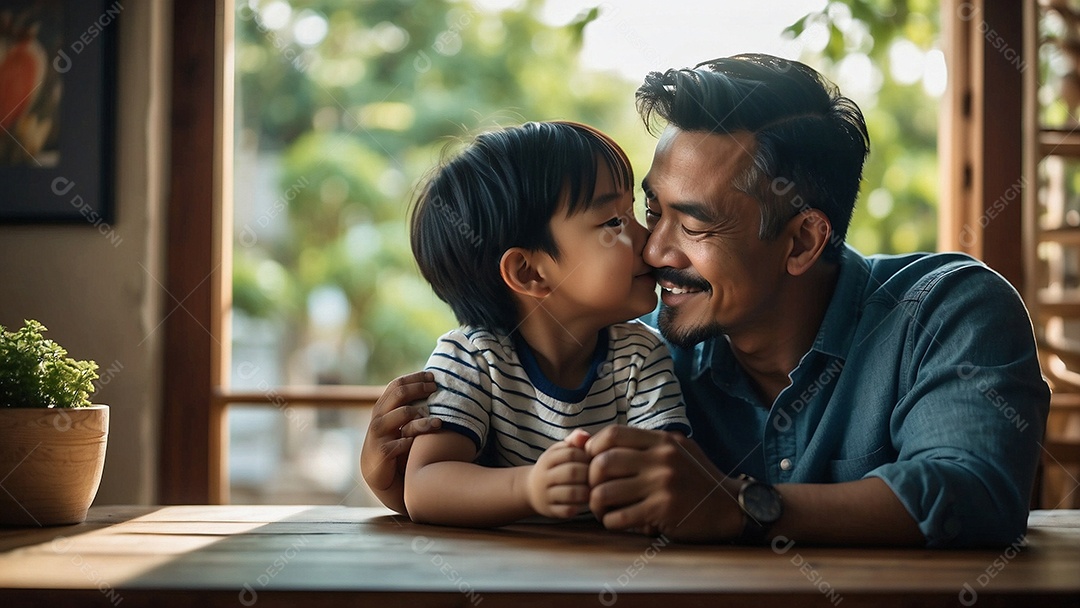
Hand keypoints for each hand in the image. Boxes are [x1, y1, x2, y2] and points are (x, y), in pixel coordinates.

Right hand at [360, 371, 440, 494]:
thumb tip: (430, 386)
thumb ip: (406, 406)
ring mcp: (379, 433)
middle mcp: (379, 417)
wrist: (377, 473)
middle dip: (420, 388)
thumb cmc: (393, 443)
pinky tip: (423, 444)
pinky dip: (416, 440)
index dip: (415, 378)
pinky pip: (405, 441)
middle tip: (436, 389)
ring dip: (424, 416)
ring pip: (405, 414)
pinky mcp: (384, 451)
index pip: (397, 384)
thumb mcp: (397, 423)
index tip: (433, 377)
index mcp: (382, 407)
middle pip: (400, 393)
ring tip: (439, 422)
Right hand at [524, 430, 591, 518]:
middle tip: (597, 477)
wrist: (531, 490)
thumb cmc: (555, 467)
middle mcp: (544, 477)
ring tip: (592, 490)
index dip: (586, 457)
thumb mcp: (560, 451)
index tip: (593, 461)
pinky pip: (566, 511)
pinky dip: (578, 508)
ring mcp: (546, 495)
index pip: (571, 453)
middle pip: (572, 472)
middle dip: (588, 475)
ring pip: (570, 493)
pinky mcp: (550, 511)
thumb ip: (574, 441)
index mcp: (548, 459)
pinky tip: (583, 503)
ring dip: (586, 492)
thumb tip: (586, 435)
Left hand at [585, 425, 742, 541]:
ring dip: (595, 504)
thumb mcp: (676, 450)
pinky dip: (609, 521)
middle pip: (603, 462)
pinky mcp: (664, 510)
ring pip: (605, 492)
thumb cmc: (697, 478)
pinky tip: (614, 521)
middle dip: (589, 479)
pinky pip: (619, 517)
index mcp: (662, 441)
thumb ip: (643, 445)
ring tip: (600, 509)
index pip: (613, 434)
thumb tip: (595, 441)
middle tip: (592, 489)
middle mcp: (661, 459)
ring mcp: (662, 485)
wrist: (730, 506)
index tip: (590, 460)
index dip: (593, 446)